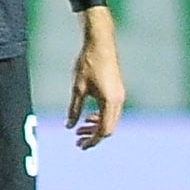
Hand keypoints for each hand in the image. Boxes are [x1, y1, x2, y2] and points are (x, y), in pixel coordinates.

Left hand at [68, 7, 126, 147]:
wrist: (100, 43)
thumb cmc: (88, 64)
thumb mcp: (78, 89)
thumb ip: (74, 110)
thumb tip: (69, 127)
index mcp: (110, 102)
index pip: (104, 130)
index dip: (92, 140)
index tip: (80, 146)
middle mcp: (118, 101)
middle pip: (109, 128)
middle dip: (94, 136)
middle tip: (78, 140)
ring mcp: (120, 95)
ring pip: (111, 120)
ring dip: (97, 127)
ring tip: (80, 129)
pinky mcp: (118, 90)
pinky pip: (112, 111)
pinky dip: (101, 117)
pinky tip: (88, 116)